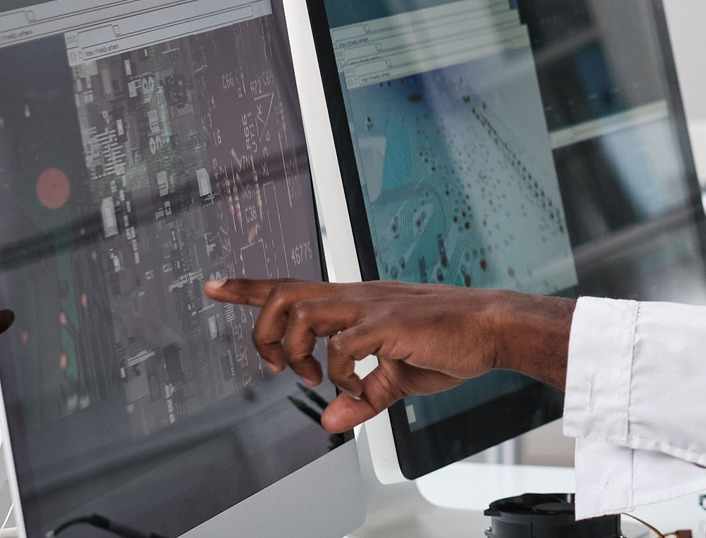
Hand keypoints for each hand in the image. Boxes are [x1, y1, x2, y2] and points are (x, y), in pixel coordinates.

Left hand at [203, 279, 576, 432]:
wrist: (492, 328)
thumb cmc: (450, 344)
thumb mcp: (395, 379)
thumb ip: (360, 398)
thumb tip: (329, 419)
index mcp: (355, 302)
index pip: (291, 287)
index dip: (248, 287)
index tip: (214, 286)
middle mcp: (356, 297)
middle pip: (284, 294)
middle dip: (261, 328)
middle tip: (270, 365)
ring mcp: (370, 306)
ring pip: (302, 312)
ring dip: (295, 351)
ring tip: (313, 376)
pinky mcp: (388, 323)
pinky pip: (343, 346)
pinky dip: (339, 373)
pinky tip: (356, 387)